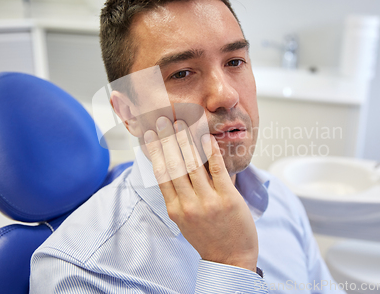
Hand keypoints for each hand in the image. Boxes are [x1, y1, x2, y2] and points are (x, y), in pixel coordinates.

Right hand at [143, 117, 257, 271]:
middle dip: (166, 139)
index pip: (161, 174)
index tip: (148, 135)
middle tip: (162, 120)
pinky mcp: (227, 199)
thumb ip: (177, 197)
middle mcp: (188, 205)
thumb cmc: (208, 237)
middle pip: (174, 165)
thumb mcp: (184, 221)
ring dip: (186, 140)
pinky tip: (207, 138)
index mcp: (174, 209)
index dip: (154, 151)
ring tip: (181, 123)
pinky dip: (211, 152)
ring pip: (193, 165)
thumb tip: (169, 171)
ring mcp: (208, 202)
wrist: (231, 259)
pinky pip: (217, 170)